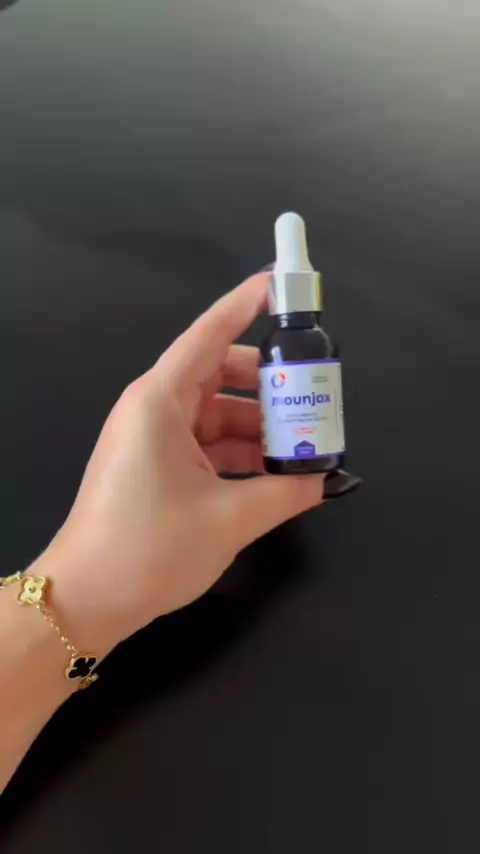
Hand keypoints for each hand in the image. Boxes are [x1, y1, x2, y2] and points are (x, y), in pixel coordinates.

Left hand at [43, 274, 324, 654]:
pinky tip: (274, 471)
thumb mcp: (230, 519)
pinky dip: (239, 451)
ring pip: (216, 411)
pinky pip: (205, 441)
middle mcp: (153, 408)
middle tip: (314, 393)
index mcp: (160, 401)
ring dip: (258, 424)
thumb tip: (326, 480)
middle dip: (268, 382)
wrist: (88, 598)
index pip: (209, 335)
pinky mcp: (154, 464)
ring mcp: (152, 437)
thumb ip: (286, 493)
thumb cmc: (150, 548)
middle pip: (219, 372)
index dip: (245, 305)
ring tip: (303, 443)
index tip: (281, 284)